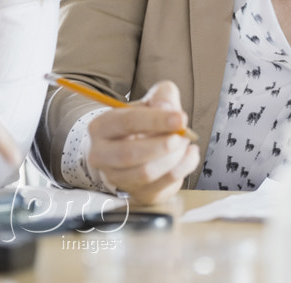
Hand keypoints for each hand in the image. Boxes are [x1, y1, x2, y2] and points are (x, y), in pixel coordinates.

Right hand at [87, 80, 200, 204]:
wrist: (139, 146)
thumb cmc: (144, 122)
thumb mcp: (153, 100)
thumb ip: (163, 96)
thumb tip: (168, 108)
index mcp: (102, 127)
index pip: (126, 123)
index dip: (156, 120)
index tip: (181, 118)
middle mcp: (102, 156)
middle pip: (129, 155)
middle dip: (162, 145)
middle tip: (183, 136)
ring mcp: (117, 178)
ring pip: (145, 173)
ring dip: (173, 157)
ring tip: (185, 142)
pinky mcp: (137, 194)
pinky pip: (161, 186)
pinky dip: (182, 168)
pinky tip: (188, 154)